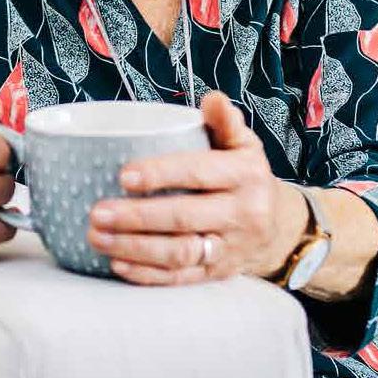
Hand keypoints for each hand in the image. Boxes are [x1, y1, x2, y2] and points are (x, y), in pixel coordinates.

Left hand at [86, 91, 309, 284]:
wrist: (279, 227)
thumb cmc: (246, 177)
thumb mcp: (244, 145)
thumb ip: (226, 123)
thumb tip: (213, 99)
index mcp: (245, 174)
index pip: (200, 173)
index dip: (161, 174)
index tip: (123, 176)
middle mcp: (242, 214)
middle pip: (185, 218)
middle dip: (137, 217)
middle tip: (97, 213)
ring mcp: (230, 248)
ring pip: (180, 253)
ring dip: (135, 248)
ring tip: (98, 238)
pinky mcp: (217, 274)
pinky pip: (181, 278)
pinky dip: (147, 275)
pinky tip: (117, 264)